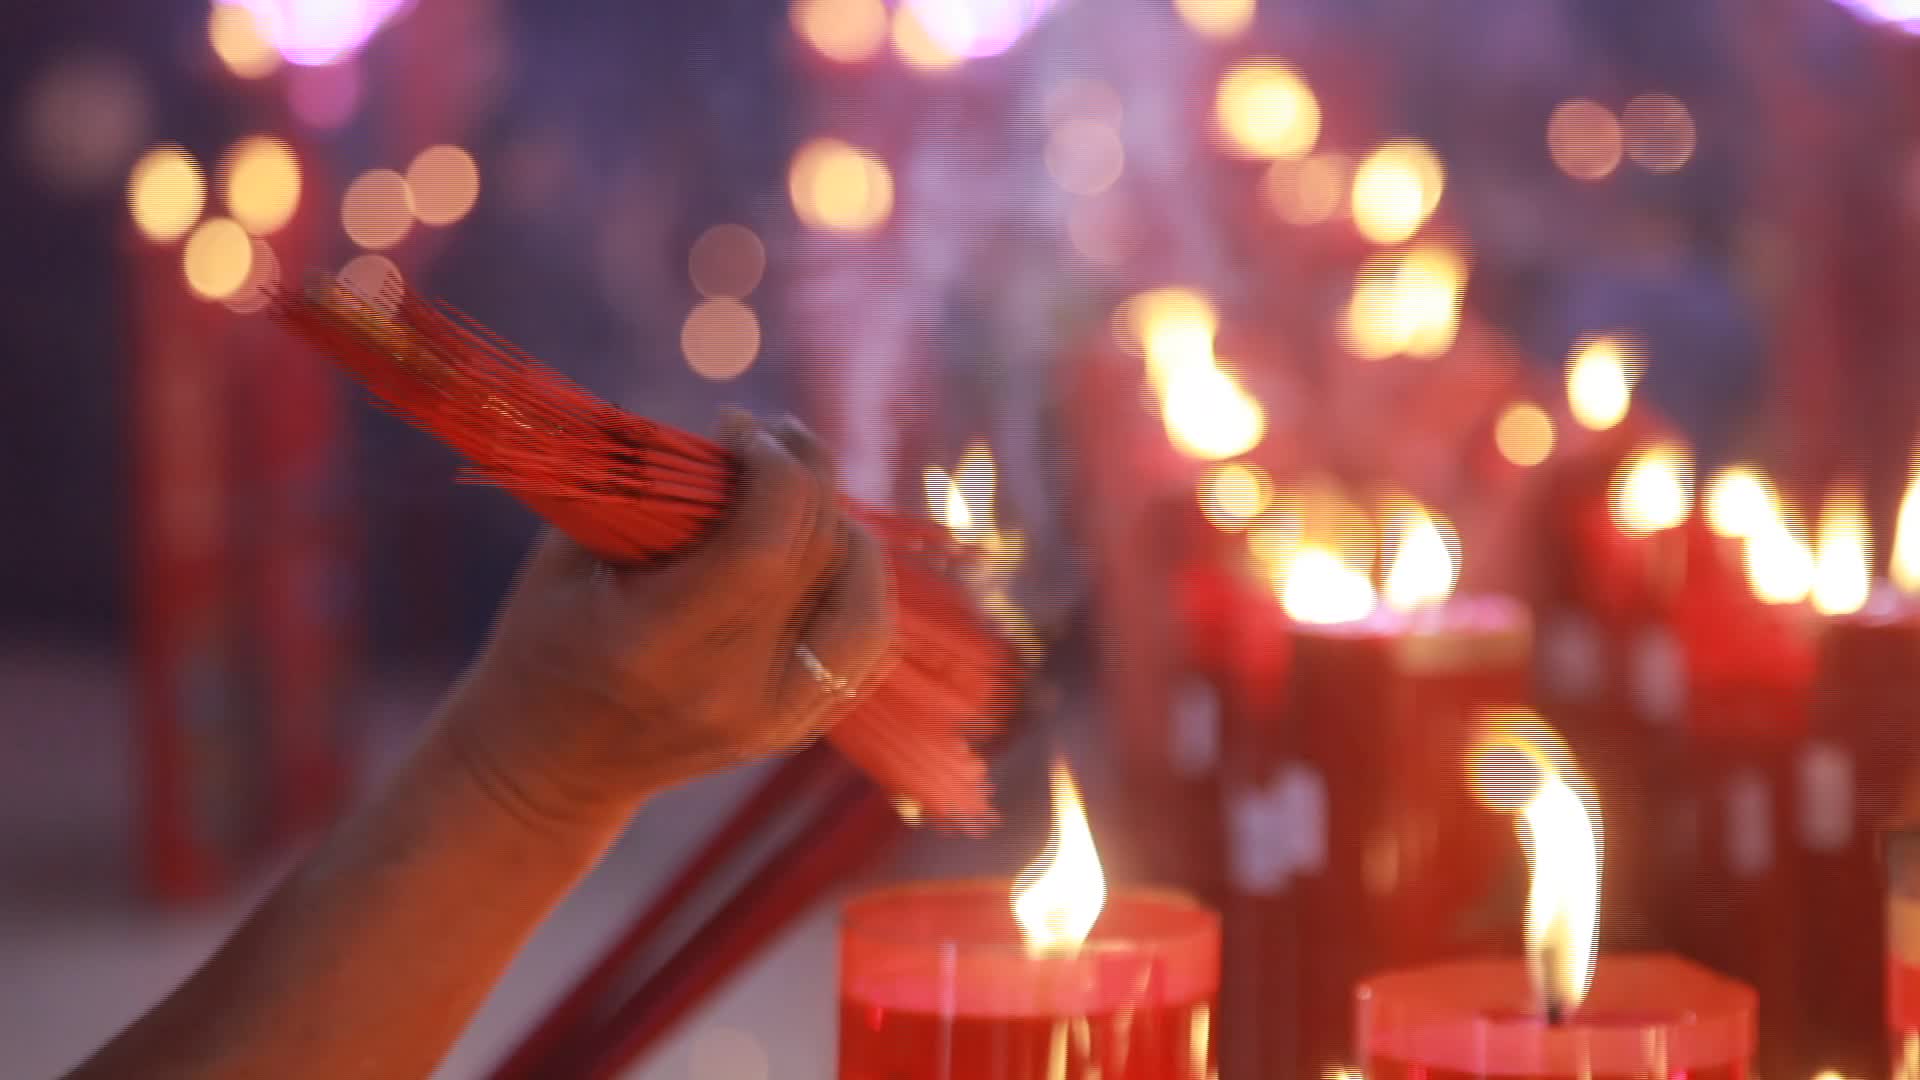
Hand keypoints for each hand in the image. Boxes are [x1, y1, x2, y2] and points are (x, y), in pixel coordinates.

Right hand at [435, 414, 895, 828]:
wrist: (550, 768)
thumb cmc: (542, 644)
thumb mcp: (568, 560)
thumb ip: (649, 494)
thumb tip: (726, 432)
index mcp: (660, 645)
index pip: (763, 547)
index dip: (773, 471)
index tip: (742, 426)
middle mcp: (730, 690)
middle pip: (816, 562)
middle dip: (807, 477)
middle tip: (777, 435)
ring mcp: (773, 719)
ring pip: (864, 608)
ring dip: (847, 532)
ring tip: (809, 493)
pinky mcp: (796, 729)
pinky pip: (866, 648)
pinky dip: (859, 588)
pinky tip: (829, 550)